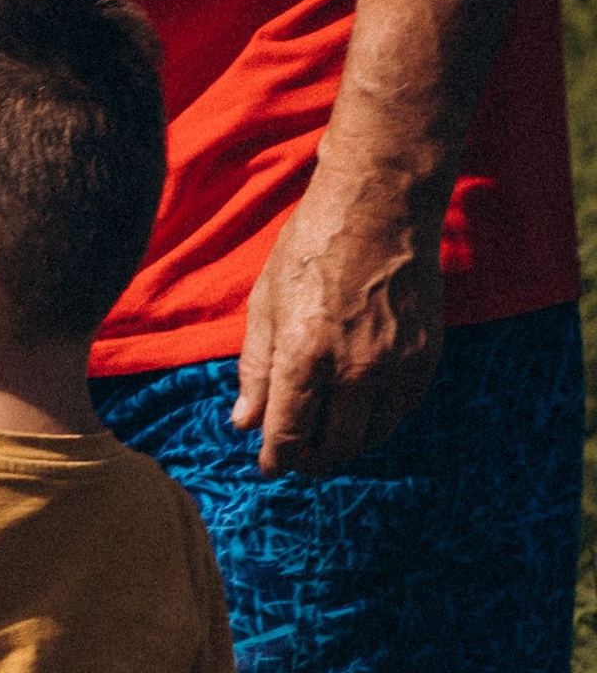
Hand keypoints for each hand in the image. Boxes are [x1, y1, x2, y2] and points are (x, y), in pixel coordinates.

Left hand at [235, 177, 444, 476]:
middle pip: (335, 446)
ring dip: (348, 444)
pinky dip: (380, 419)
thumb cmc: (312, 247)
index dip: (276, 460)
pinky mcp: (427, 355)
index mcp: (305, 354)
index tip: (269, 467)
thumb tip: (245, 422)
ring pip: (373, 434)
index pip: (288, 435)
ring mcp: (397, 364)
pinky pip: (403, 409)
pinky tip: (361, 409)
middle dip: (312, 461)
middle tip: (298, 459)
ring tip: (327, 437)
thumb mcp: (266, 302)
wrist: (381, 205)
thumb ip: (256, 368)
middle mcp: (356, 367)